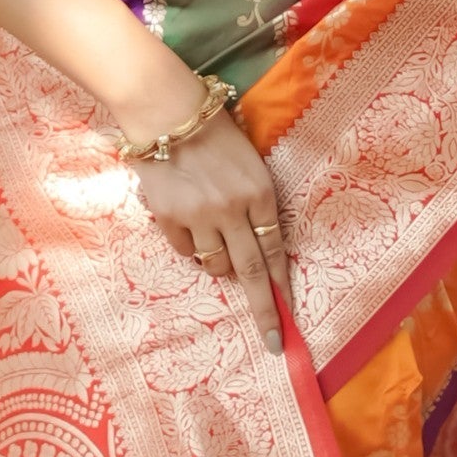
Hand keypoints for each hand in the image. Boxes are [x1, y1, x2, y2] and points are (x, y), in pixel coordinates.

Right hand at [132, 111, 291, 352]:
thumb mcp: (251, 165)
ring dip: (219, 264)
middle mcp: (233, 210)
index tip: (289, 315)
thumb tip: (258, 255)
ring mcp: (200, 217)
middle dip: (265, 312)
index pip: (276, 251)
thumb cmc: (216, 136)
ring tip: (212, 237)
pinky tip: (187, 221)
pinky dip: (190, 247)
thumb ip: (256, 207)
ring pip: (215, 266)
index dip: (282, 286)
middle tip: (274, 343)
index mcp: (260, 193)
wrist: (167, 113)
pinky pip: (186, 252)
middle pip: (252, 273)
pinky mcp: (170, 219)